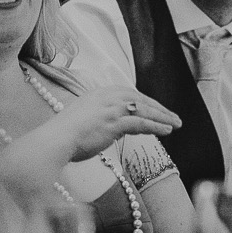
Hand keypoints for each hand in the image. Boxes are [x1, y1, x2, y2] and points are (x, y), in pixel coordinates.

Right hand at [57, 87, 182, 160]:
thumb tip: (116, 127)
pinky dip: (156, 126)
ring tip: (176, 124)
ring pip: (144, 110)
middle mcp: (107, 97)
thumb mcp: (84, 118)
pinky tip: (166, 130)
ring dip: (163, 117)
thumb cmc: (65, 134)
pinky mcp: (114, 122)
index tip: (158, 110)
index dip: (146, 103)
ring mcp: (111, 109)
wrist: (55, 139)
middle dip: (159, 108)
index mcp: (100, 93)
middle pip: (140, 99)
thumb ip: (101, 117)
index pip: (130, 95)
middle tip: (174, 117)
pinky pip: (141, 123)